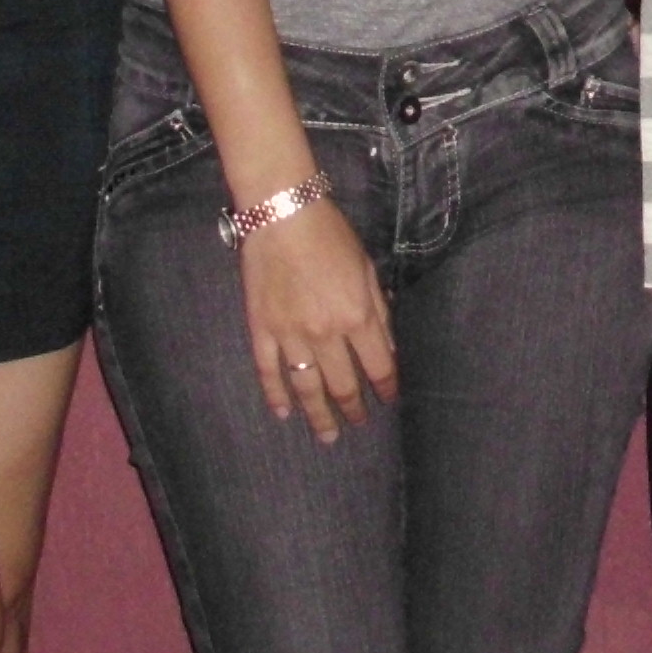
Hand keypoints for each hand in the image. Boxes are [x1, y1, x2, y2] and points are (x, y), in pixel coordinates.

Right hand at [239, 197, 395, 442]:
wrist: (282, 215)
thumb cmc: (330, 235)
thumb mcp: (367, 268)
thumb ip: (379, 309)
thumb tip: (389, 346)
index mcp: (357, 316)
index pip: (378, 365)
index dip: (386, 387)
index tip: (389, 400)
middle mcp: (325, 333)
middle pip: (343, 384)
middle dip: (353, 409)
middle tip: (358, 424)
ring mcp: (290, 335)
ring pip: (307, 387)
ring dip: (318, 415)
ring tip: (328, 436)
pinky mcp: (262, 330)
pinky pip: (269, 372)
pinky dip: (275, 396)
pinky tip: (283, 414)